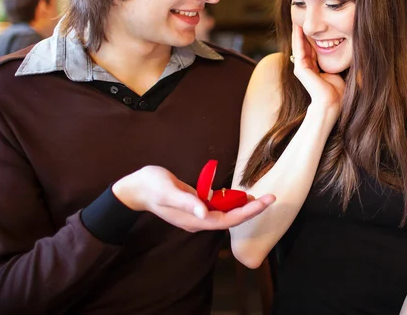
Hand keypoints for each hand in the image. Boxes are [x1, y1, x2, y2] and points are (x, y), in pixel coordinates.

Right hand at [112, 166, 275, 232]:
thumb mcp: (167, 191)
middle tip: (271, 198)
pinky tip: (237, 194)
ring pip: (225, 213)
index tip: (266, 202)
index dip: (248, 212)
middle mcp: (197, 220)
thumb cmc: (150, 186)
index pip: (227, 220)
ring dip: (242, 206)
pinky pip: (217, 207)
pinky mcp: (194, 205)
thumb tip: (204, 214)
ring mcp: (196, 214)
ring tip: (259, 197)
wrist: (135, 188)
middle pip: (230, 218)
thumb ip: (187, 202)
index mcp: (194, 220)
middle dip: (251, 209)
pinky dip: (229, 201)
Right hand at [291, 24, 344, 110]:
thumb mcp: (338, 71)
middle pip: (303, 44)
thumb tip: (349, 52)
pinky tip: (299, 26)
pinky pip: (299, 49)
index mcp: (314, 68)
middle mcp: (305, 67)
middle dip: (303, 31)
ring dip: (298, 31)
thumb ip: (337, 62)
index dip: (312, 36)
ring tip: (298, 17)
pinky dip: (298, 37)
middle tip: (303, 15)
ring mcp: (301, 68)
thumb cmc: (338, 91)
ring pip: (299, 44)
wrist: (331, 103)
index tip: (314, 23)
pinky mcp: (300, 68)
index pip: (311, 48)